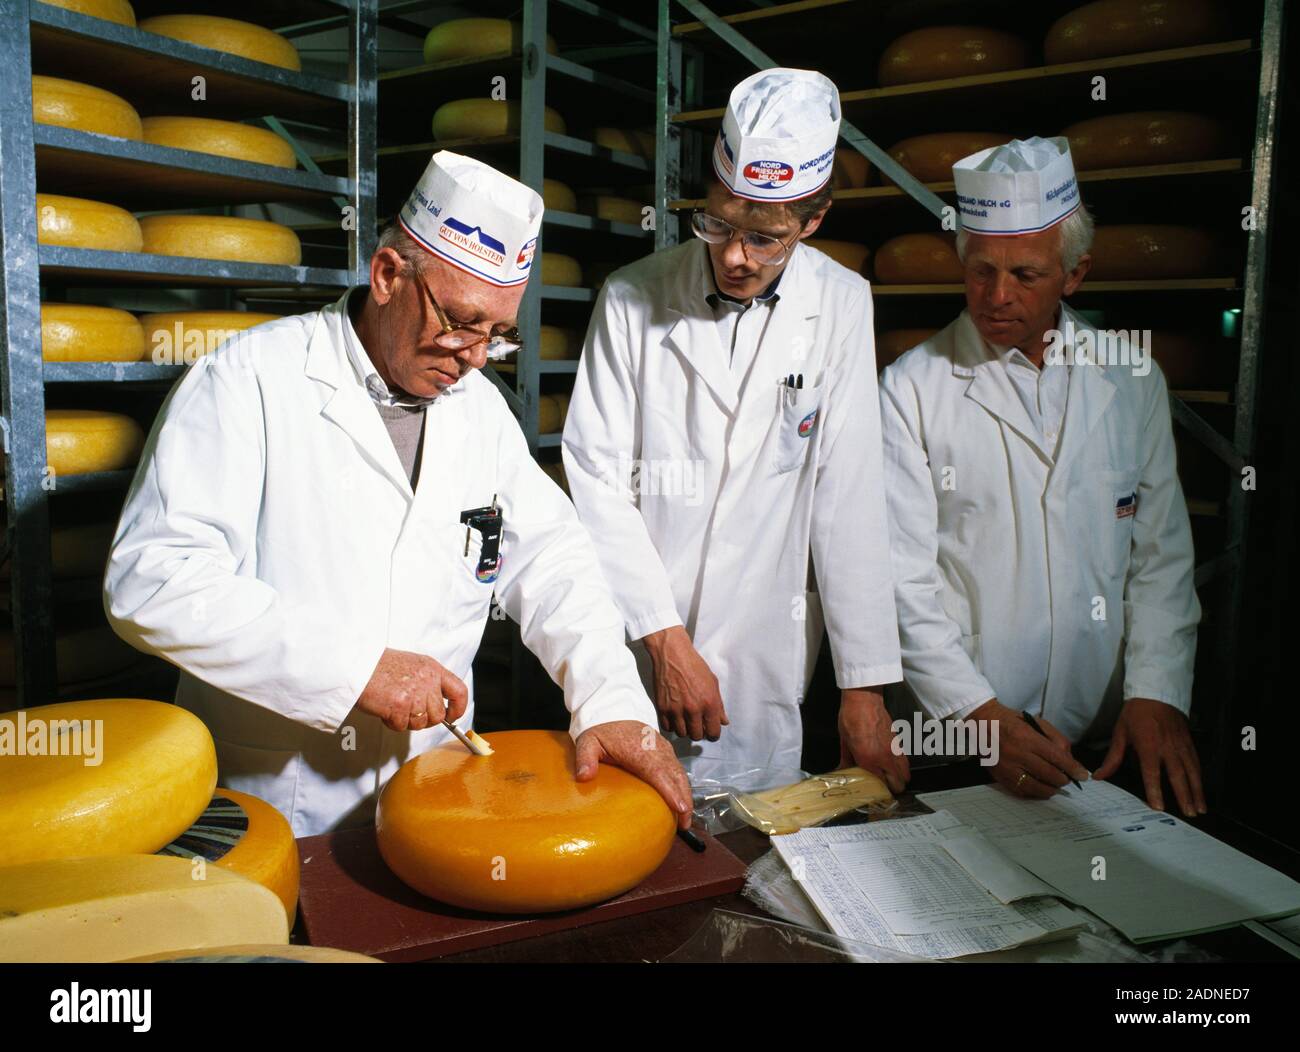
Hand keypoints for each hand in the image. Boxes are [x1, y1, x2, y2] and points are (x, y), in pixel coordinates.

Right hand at [355, 647, 467, 732]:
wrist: (357, 664)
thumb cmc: (379, 665)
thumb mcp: (412, 665)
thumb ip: (428, 682)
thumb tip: (437, 704)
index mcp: (433, 669)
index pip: (459, 691)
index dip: (458, 708)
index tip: (451, 716)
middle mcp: (427, 680)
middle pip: (438, 715)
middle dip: (424, 719)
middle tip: (407, 711)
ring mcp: (415, 693)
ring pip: (420, 724)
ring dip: (406, 721)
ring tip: (393, 705)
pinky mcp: (400, 705)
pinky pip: (402, 726)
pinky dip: (392, 722)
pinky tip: (384, 708)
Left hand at [575, 720, 693, 829]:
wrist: (612, 708)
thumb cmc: (600, 729)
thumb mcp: (587, 742)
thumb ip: (585, 759)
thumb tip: (584, 777)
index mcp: (638, 750)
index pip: (658, 772)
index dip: (670, 790)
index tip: (680, 807)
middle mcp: (655, 749)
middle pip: (675, 775)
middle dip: (684, 799)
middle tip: (686, 823)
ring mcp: (662, 748)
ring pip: (680, 772)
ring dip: (686, 793)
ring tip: (686, 817)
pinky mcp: (664, 749)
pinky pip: (678, 768)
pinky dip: (682, 784)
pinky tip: (682, 799)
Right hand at [641, 625, 727, 741]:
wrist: (672, 654)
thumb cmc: (694, 665)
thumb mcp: (712, 683)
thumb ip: (719, 705)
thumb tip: (724, 721)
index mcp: (709, 703)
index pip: (713, 732)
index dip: (713, 734)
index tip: (710, 731)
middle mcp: (693, 709)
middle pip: (696, 735)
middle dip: (698, 732)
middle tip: (697, 724)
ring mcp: (676, 710)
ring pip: (681, 733)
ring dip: (685, 729)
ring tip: (685, 719)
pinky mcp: (662, 707)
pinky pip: (667, 727)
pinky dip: (672, 725)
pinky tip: (675, 717)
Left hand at [837, 687, 908, 793]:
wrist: (864, 698)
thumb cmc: (851, 717)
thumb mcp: (844, 741)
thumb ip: (846, 760)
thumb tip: (843, 771)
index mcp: (868, 759)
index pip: (880, 785)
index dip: (878, 792)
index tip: (874, 794)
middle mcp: (884, 757)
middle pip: (898, 784)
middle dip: (892, 789)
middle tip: (883, 788)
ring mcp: (894, 749)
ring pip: (905, 773)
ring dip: (899, 778)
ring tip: (889, 777)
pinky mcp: (898, 742)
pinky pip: (905, 760)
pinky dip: (901, 766)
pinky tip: (891, 763)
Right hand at [969, 699, 1090, 798]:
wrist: (983, 724)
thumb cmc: (1013, 721)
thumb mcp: (1038, 723)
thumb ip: (1056, 740)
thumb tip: (1070, 762)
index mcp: (1027, 738)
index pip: (1056, 758)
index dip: (1072, 769)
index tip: (1083, 775)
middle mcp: (1017, 754)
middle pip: (1048, 775)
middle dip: (1064, 779)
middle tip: (1068, 779)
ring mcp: (1007, 768)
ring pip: (1036, 787)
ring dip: (1051, 789)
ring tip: (1056, 785)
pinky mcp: (1000, 777)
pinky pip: (1022, 791)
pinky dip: (1035, 792)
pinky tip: (1041, 788)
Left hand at [1094, 698, 1205, 815]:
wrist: (1155, 694)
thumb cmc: (1135, 714)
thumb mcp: (1120, 733)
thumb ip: (1113, 758)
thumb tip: (1099, 776)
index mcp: (1148, 745)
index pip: (1151, 772)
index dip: (1155, 790)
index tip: (1159, 806)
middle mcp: (1167, 747)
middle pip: (1177, 775)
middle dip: (1184, 796)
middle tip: (1189, 814)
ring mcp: (1181, 745)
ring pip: (1192, 771)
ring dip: (1197, 791)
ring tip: (1199, 808)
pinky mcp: (1189, 742)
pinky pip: (1196, 762)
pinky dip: (1200, 777)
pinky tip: (1201, 789)